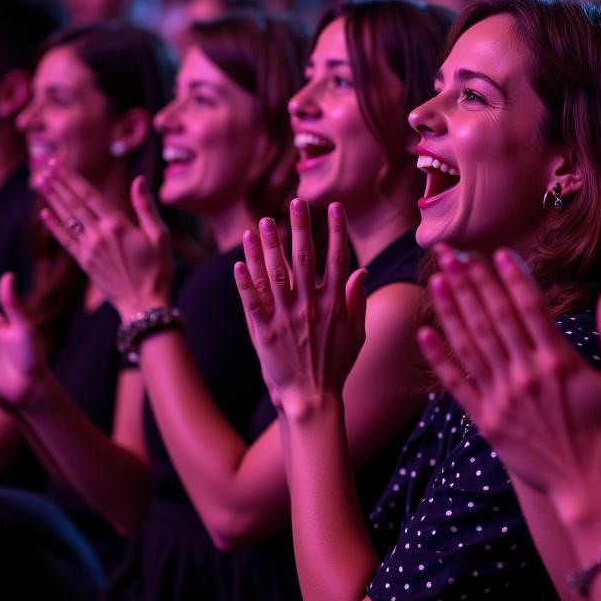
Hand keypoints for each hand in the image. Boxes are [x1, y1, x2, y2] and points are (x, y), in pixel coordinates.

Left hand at [37, 165, 171, 320]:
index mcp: (118, 225)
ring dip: (52, 199)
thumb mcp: (160, 236)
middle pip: (74, 204)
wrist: (144, 304)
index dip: (73, 178)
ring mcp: (89, 249)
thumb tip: (138, 181)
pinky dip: (54, 226)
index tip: (60, 165)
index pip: (90, 195)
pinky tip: (44, 214)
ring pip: (67, 219)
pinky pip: (65, 240)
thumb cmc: (158, 270)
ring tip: (40, 183)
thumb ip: (146, 208)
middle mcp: (99, 235)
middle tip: (45, 167)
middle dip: (59, 184)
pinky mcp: (84, 263)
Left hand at [234, 200, 366, 422]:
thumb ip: (357, 300)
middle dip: (300, 227)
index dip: (336, 230)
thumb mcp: (356, 333)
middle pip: (304, 258)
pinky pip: (252, 302)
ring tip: (264, 222)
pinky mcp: (264, 333)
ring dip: (269, 246)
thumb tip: (361, 270)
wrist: (312, 398)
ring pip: (275, 274)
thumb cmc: (336, 366)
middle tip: (297, 201)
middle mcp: (310, 307)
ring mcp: (286, 319)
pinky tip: (239, 262)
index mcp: (334, 304)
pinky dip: (245, 282)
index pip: (337, 258)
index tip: (333, 206)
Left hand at [417, 247, 600, 517]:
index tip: (496, 253)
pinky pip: (458, 385)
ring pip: (471, 344)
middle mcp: (526, 375)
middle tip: (452, 252)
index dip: (511, 278)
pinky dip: (440, 359)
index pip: (529, 308)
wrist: (589, 489)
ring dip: (452, 309)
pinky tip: (425, 334)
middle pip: (493, 318)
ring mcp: (503, 398)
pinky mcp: (487, 421)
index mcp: (559, 362)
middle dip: (471, 281)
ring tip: (437, 278)